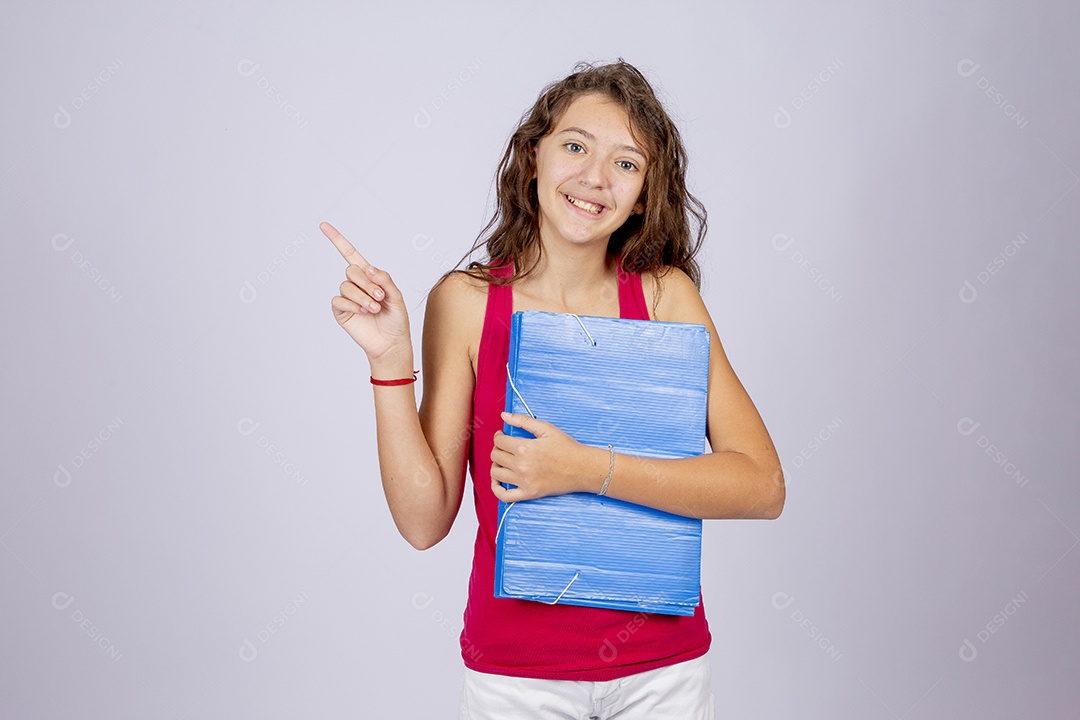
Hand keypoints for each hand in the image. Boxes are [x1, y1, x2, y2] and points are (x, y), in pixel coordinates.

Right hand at [322, 221, 409, 360]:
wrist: (391, 343)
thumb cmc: (396, 319)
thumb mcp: (396, 296)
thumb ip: (385, 279)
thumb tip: (369, 268)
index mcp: (369, 276)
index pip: (350, 254)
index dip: (337, 239)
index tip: (323, 225)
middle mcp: (356, 284)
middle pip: (351, 269)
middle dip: (366, 282)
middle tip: (380, 296)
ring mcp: (347, 298)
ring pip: (346, 285)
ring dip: (362, 296)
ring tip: (375, 308)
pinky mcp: (341, 311)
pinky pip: (340, 300)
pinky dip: (353, 305)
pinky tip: (364, 313)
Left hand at [490, 412, 601, 501]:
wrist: (582, 468)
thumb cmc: (567, 448)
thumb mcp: (546, 429)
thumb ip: (523, 421)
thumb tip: (504, 416)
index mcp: (524, 448)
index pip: (499, 442)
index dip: (499, 437)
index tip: (503, 436)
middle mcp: (521, 466)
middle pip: (495, 457)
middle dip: (498, 449)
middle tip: (505, 447)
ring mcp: (524, 481)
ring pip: (496, 474)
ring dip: (496, 466)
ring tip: (504, 461)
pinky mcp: (529, 493)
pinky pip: (504, 496)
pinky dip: (496, 489)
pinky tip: (498, 482)